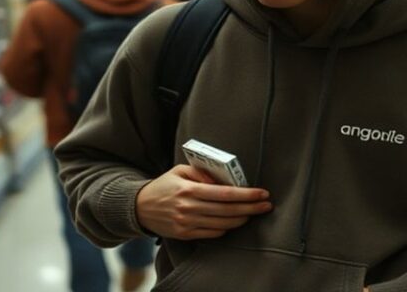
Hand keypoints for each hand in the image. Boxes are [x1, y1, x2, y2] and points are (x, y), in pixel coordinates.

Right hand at [136, 164, 272, 239]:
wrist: (140, 207)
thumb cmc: (164, 185)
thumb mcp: (180, 171)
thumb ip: (201, 172)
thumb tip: (223, 179)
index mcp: (189, 189)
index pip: (224, 193)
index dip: (246, 195)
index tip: (262, 193)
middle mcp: (189, 208)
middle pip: (227, 211)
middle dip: (251, 208)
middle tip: (266, 205)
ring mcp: (187, 223)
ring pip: (222, 224)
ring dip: (241, 219)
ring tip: (252, 213)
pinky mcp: (185, 234)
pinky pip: (212, 234)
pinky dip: (226, 228)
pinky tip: (233, 221)